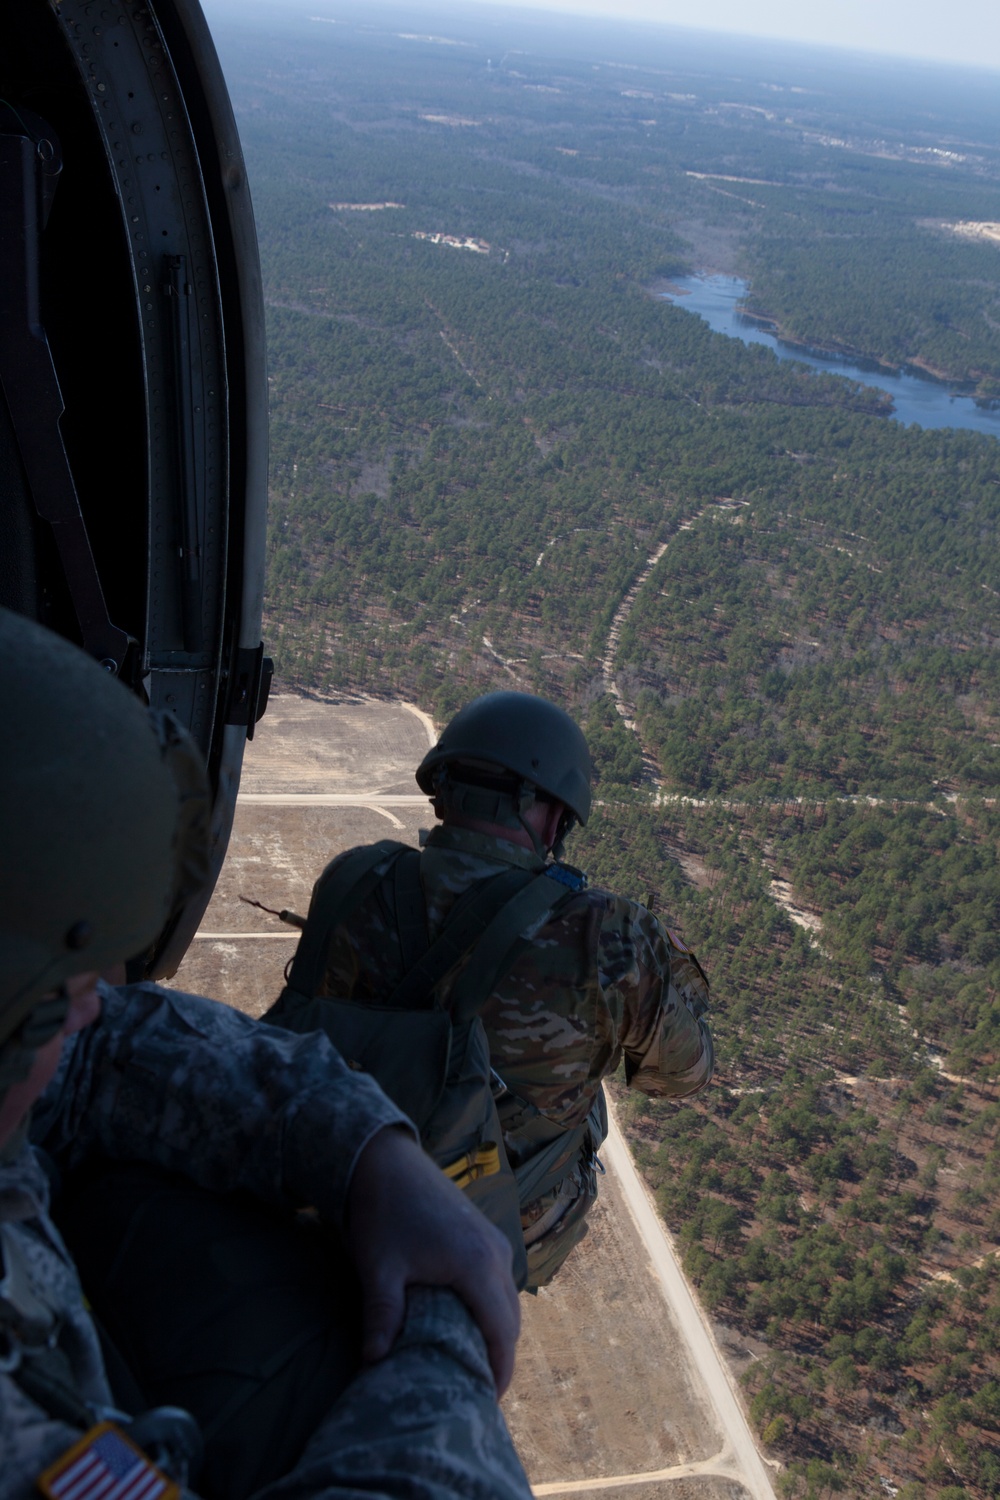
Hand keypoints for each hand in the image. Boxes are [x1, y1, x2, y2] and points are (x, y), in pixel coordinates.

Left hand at [345, 1126, 520, 1395]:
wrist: (386, 1160)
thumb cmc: (384, 1213)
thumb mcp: (379, 1268)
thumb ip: (382, 1317)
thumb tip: (373, 1364)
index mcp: (477, 1265)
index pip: (502, 1331)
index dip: (498, 1370)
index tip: (486, 1401)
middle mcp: (495, 1253)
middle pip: (511, 1319)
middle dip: (500, 1356)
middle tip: (476, 1391)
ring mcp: (493, 1240)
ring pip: (507, 1299)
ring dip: (497, 1331)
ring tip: (472, 1362)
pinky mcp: (484, 1233)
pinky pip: (499, 1281)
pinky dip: (492, 1308)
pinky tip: (468, 1323)